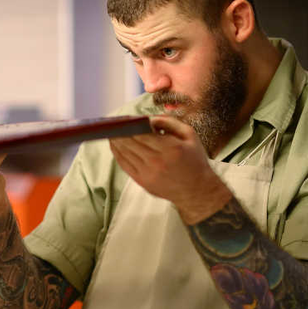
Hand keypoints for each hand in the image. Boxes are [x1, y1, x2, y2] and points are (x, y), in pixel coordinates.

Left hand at [108, 116, 232, 223]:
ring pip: (124, 153)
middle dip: (120, 131)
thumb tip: (148, 119)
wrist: (196, 191)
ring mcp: (148, 174)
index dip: (130, 124)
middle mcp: (157, 162)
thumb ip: (169, 122)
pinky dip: (117, 153)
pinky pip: (124, 165)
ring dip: (115, 141)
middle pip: (130, 142)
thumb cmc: (194, 160)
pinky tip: (115, 145)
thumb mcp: (189, 136)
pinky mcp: (142, 182)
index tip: (124, 118)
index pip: (141, 133)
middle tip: (113, 122)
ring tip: (110, 131)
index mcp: (170, 148)